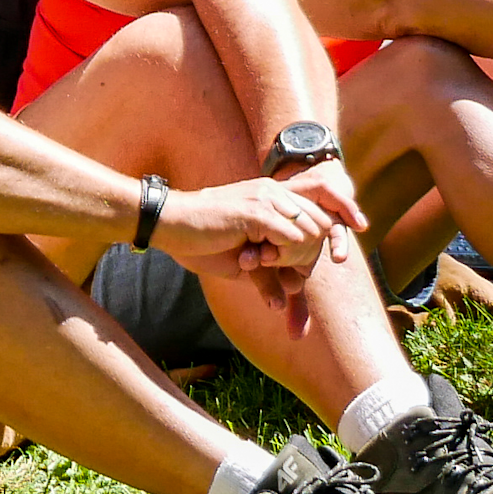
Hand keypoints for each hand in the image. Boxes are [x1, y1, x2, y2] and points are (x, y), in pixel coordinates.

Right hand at [154, 161, 371, 317]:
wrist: (169, 225)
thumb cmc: (201, 242)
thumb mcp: (242, 262)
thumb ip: (267, 272)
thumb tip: (285, 302)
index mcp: (273, 196)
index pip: (318, 218)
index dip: (312, 250)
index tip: (290, 272)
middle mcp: (275, 192)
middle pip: (322, 225)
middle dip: (309, 258)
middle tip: (281, 274)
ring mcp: (267, 198)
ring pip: (312, 232)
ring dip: (294, 259)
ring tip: (263, 265)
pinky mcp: (257, 211)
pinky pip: (293, 239)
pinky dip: (282, 259)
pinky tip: (254, 261)